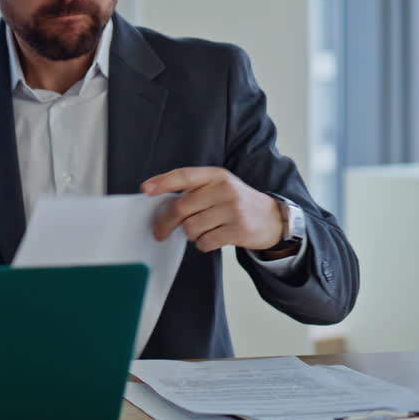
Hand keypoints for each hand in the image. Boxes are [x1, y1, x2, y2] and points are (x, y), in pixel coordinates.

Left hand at [143, 167, 283, 252]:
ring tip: (201, 230)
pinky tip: (211, 239)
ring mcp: (233, 210)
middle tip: (159, 232)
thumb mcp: (219, 187)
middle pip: (181, 207)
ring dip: (189, 234)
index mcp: (216, 175)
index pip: (184, 176)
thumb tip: (161, 205)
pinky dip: (202, 244)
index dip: (162, 182)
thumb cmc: (236, 202)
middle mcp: (224, 190)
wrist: (273, 218)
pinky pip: (205, 241)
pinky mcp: (238, 230)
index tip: (145, 190)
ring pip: (191, 227)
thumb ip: (195, 191)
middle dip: (165, 222)